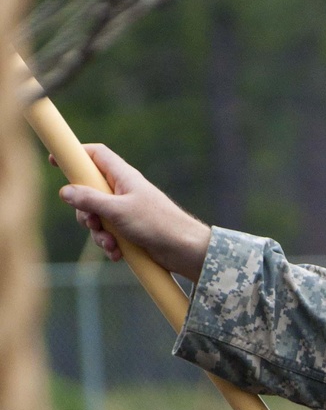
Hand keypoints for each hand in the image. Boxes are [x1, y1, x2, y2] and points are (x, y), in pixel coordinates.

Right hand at [57, 144, 210, 281]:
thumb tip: (65, 192)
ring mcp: (127, 211)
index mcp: (123, 176)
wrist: (185, 250)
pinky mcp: (131, 230)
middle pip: (89, 191)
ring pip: (98, 217)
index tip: (56, 160)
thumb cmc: (157, 224)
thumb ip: (89, 200)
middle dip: (85, 211)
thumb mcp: (118, 211)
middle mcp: (124, 191)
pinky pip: (110, 234)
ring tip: (111, 244)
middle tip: (93, 222)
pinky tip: (118, 254)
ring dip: (98, 233)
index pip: (96, 155)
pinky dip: (110, 244)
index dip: (76, 155)